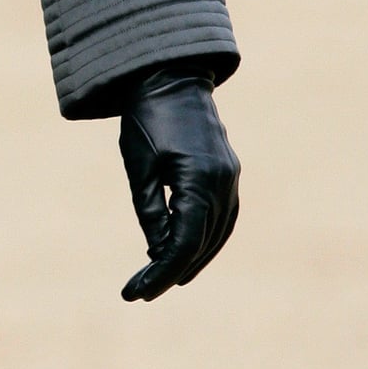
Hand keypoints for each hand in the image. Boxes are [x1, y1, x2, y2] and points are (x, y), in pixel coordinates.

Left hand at [117, 66, 238, 301]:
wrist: (171, 77)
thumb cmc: (147, 118)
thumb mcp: (140, 168)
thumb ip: (150, 212)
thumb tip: (158, 253)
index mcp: (197, 179)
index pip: (184, 242)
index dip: (162, 271)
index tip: (138, 291)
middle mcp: (222, 182)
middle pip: (202, 244)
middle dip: (172, 271)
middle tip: (142, 291)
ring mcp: (230, 177)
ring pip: (218, 234)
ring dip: (193, 259)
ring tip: (164, 279)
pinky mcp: (229, 173)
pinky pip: (224, 217)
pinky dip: (207, 239)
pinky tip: (188, 251)